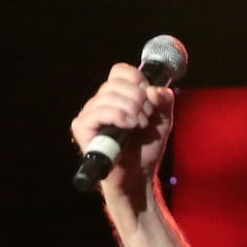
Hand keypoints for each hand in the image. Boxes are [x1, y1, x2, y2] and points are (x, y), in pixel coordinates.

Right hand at [70, 63, 176, 201]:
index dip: (137, 79)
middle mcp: (100, 101)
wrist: (139, 176)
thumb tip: (153, 90)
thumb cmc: (146, 148)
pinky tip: (129, 126)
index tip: (149, 97)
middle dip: (138, 98)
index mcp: (116, 95)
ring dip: (130, 108)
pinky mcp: (82, 128)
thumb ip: (164, 101)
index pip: (120, 71)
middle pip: (115, 82)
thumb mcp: (163, 120)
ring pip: (107, 95)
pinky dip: (117, 115)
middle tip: (147, 117)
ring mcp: (89, 114)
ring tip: (140, 124)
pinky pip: (98, 112)